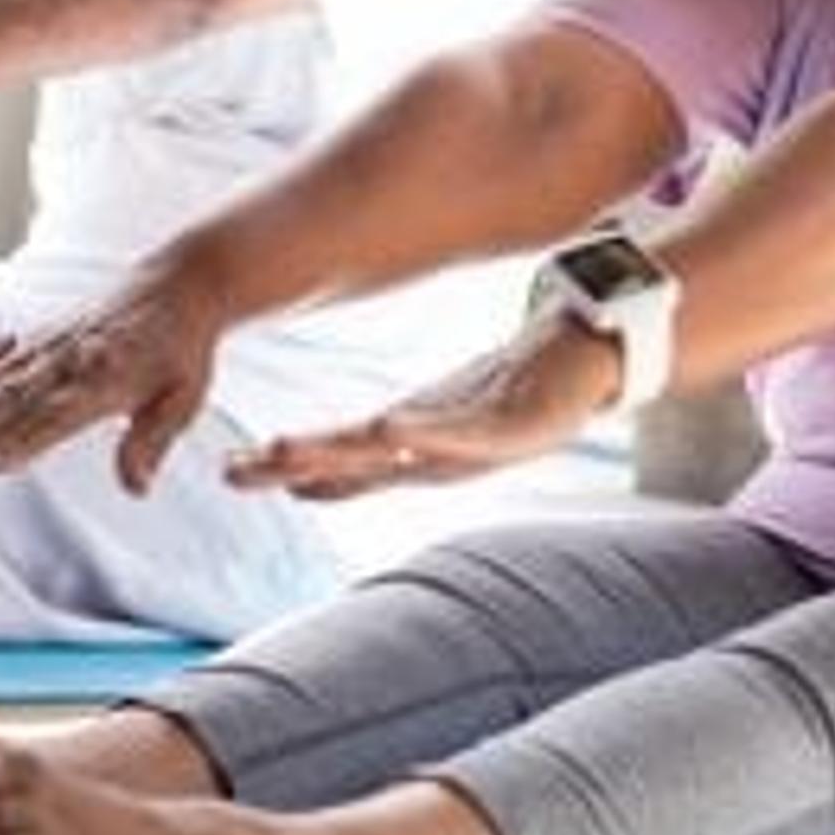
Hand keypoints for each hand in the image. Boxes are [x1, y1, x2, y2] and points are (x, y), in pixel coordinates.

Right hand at [0, 282, 229, 496]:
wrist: (175, 287)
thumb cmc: (181, 352)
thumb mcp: (182, 398)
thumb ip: (151, 442)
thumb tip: (136, 488)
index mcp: (101, 381)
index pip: (54, 417)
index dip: (20, 442)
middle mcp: (61, 363)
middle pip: (7, 402)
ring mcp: (37, 349)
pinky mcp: (25, 340)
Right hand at [227, 313, 620, 500]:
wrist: (598, 362)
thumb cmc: (525, 384)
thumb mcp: (460, 406)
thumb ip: (411, 424)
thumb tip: (364, 431)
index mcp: (420, 444)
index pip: (345, 461)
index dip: (293, 470)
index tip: (236, 472)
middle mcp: (440, 453)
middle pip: (355, 464)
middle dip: (294, 468)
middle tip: (237, 471)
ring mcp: (476, 442)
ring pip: (396, 453)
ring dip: (342, 455)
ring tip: (290, 449)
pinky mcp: (517, 426)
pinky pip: (464, 432)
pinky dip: (423, 433)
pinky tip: (388, 424)